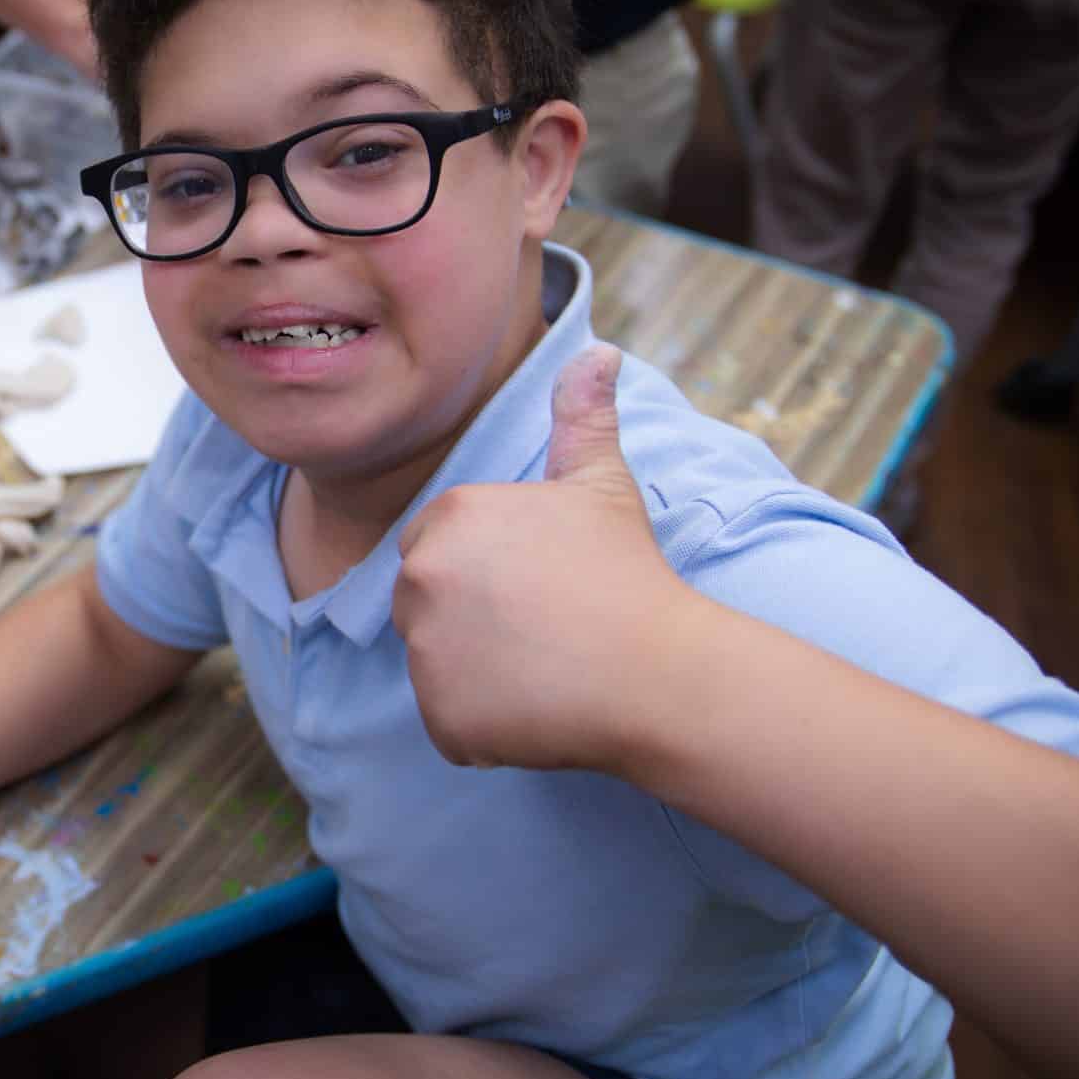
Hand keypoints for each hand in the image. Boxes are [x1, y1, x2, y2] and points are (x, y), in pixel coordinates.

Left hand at [391, 344, 701, 773]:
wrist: (658, 671)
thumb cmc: (628, 573)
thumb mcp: (601, 484)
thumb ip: (583, 415)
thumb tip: (600, 351)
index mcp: (450, 517)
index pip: (438, 547)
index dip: (490, 572)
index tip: (541, 585)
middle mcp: (421, 577)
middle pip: (427, 606)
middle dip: (475, 620)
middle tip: (546, 630)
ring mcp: (425, 652)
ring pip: (439, 665)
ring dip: (481, 674)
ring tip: (547, 668)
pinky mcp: (440, 717)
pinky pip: (451, 723)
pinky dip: (486, 726)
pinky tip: (540, 708)